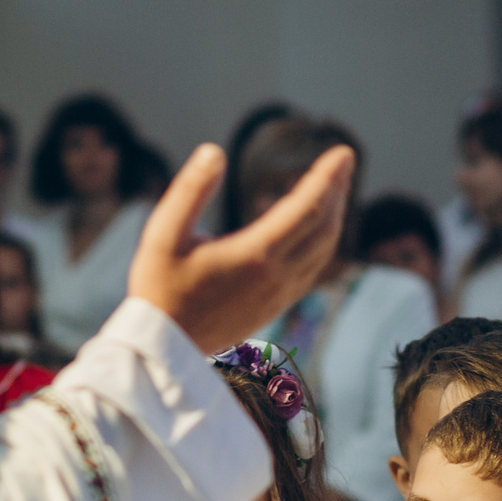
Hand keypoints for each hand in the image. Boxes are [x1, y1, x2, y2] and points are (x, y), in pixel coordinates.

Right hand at [128, 142, 354, 354]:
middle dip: (337, 191)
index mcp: (255, 255)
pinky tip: (316, 230)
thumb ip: (190, 190)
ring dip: (333, 217)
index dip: (326, 177)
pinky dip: (323, 242)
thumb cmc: (158, 289)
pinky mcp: (275, 307)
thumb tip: (215, 151)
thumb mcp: (163, 233)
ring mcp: (279, 295)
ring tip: (334, 189)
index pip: (306, 209)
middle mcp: (276, 277)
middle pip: (323, 228)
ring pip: (323, 251)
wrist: (164, 349)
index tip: (343, 152)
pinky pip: (313, 269)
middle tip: (343, 162)